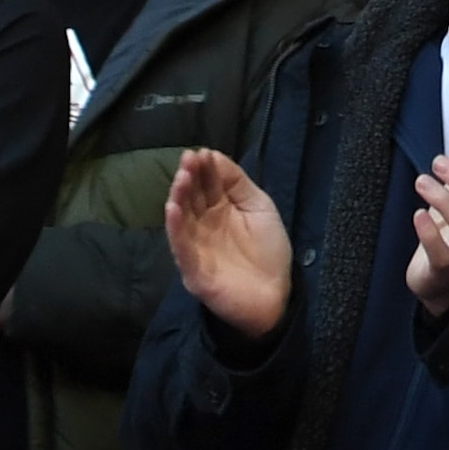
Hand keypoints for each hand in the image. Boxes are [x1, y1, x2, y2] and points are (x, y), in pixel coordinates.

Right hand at [166, 145, 295, 339]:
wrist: (276, 297)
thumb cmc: (269, 251)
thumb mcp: (259, 207)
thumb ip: (238, 184)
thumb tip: (215, 156)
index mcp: (220, 210)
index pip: (207, 184)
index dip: (204, 168)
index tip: (201, 152)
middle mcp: (204, 226)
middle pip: (192, 198)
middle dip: (189, 178)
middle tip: (188, 159)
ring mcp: (196, 247)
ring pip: (182, 219)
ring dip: (179, 197)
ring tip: (182, 178)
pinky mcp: (193, 269)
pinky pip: (180, 247)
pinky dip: (175, 228)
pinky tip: (172, 209)